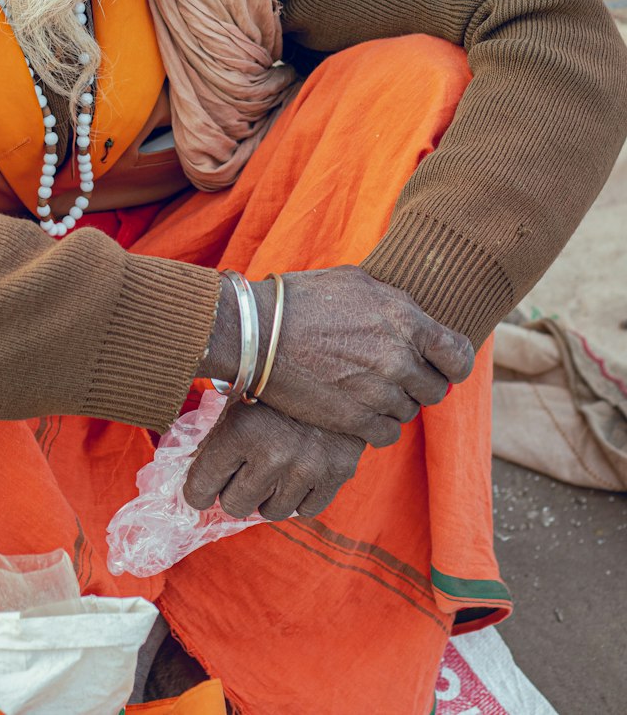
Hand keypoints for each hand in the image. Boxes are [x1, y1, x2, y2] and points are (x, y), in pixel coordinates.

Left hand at [184, 399, 364, 520]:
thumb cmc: (277, 384)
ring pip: (272, 512)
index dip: (198, 491)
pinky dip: (300, 497)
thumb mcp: (238, 398)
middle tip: (241, 474)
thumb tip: (186, 472)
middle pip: (235, 505)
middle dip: (234, 491)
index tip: (202, 490)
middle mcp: (274, 452)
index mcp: (241, 430)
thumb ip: (213, 435)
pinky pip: (307, 510)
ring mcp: (308, 466)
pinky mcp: (338, 473)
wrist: (336, 367)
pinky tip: (297, 472)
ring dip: (268, 496)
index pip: (202, 487)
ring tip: (272, 470)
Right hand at [202, 265, 473, 448]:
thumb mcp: (356, 282)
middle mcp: (400, 358)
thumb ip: (394, 302)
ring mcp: (379, 392)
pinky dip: (375, 426)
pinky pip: (386, 434)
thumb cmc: (302, 299)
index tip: (442, 367)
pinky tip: (355, 409)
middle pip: (435, 389)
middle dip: (417, 384)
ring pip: (408, 412)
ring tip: (362, 387)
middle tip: (389, 375)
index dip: (453, 365)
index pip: (458, 355)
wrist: (257, 333)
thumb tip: (413, 316)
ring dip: (391, 404)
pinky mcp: (356, 420)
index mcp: (406, 319)